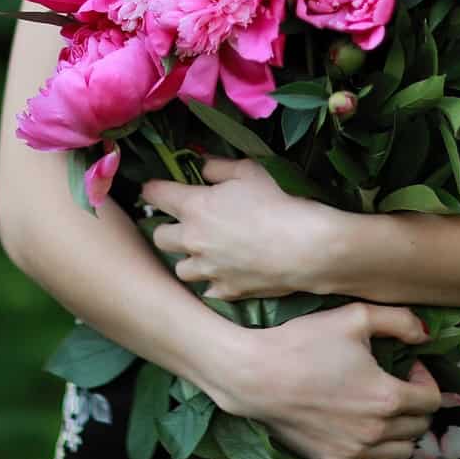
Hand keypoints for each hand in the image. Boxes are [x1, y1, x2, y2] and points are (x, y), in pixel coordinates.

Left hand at [140, 157, 346, 299]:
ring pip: (181, 268)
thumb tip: (202, 167)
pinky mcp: (226, 291)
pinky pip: (208, 289)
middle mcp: (193, 240)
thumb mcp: (249, 171)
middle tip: (186, 223)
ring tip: (206, 252)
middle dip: (168, 228)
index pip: (156, 195)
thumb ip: (218, 168)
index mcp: (194, 206)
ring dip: (190, 259)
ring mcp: (208, 270)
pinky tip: (227, 272)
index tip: (157, 189)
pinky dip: (213, 281)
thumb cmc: (278, 201)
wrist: (306, 246)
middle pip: (160, 237)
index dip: (153, 189)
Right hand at [210, 302, 441, 458]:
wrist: (256, 375)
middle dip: (417, 404)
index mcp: (387, 395)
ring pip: (403, 453)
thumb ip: (399, 321)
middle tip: (399, 386)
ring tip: (388, 414)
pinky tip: (382, 452)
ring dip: (404, 432)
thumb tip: (425, 335)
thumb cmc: (303, 343)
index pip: (431, 399)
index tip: (410, 367)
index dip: (426, 379)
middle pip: (419, 426)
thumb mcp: (355, 317)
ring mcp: (355, 451)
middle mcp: (376, 430)